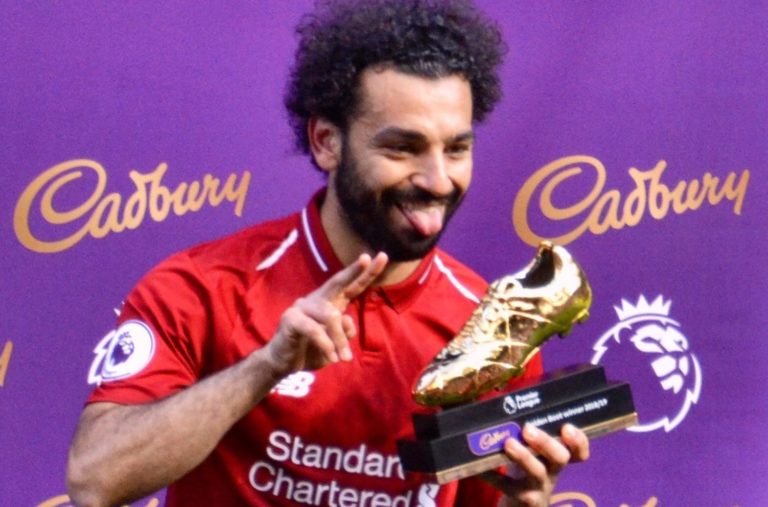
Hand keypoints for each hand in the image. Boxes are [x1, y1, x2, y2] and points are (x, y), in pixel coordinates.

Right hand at [265, 252, 387, 375]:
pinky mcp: (290, 318)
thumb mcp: (336, 344)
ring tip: (345, 358)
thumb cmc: (312, 350)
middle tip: (367, 259)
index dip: (366, 273)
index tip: (382, 256)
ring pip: (330, 316)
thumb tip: (347, 319)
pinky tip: (332, 357)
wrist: (284, 363)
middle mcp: (317, 300)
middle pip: (337, 281)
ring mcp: (302, 306)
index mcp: (331, 303)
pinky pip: (314, 329)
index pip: (351, 286)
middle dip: (354, 270)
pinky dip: (326, 344)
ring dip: (340, 339)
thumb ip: (345, 332)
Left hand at [481, 423, 589, 506]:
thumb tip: (505, 406)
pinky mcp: (522, 500)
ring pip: (537, 472)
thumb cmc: (524, 474)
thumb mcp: (531, 456)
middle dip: (545, 442)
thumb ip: (525, 437)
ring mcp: (539, 489)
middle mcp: (552, 473)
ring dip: (524, 456)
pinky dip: (492, 475)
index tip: (567, 427)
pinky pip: (507, 486)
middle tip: (528, 429)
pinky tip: (480, 467)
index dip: (579, 442)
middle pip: (560, 458)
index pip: (578, 452)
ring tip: (509, 443)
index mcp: (556, 459)